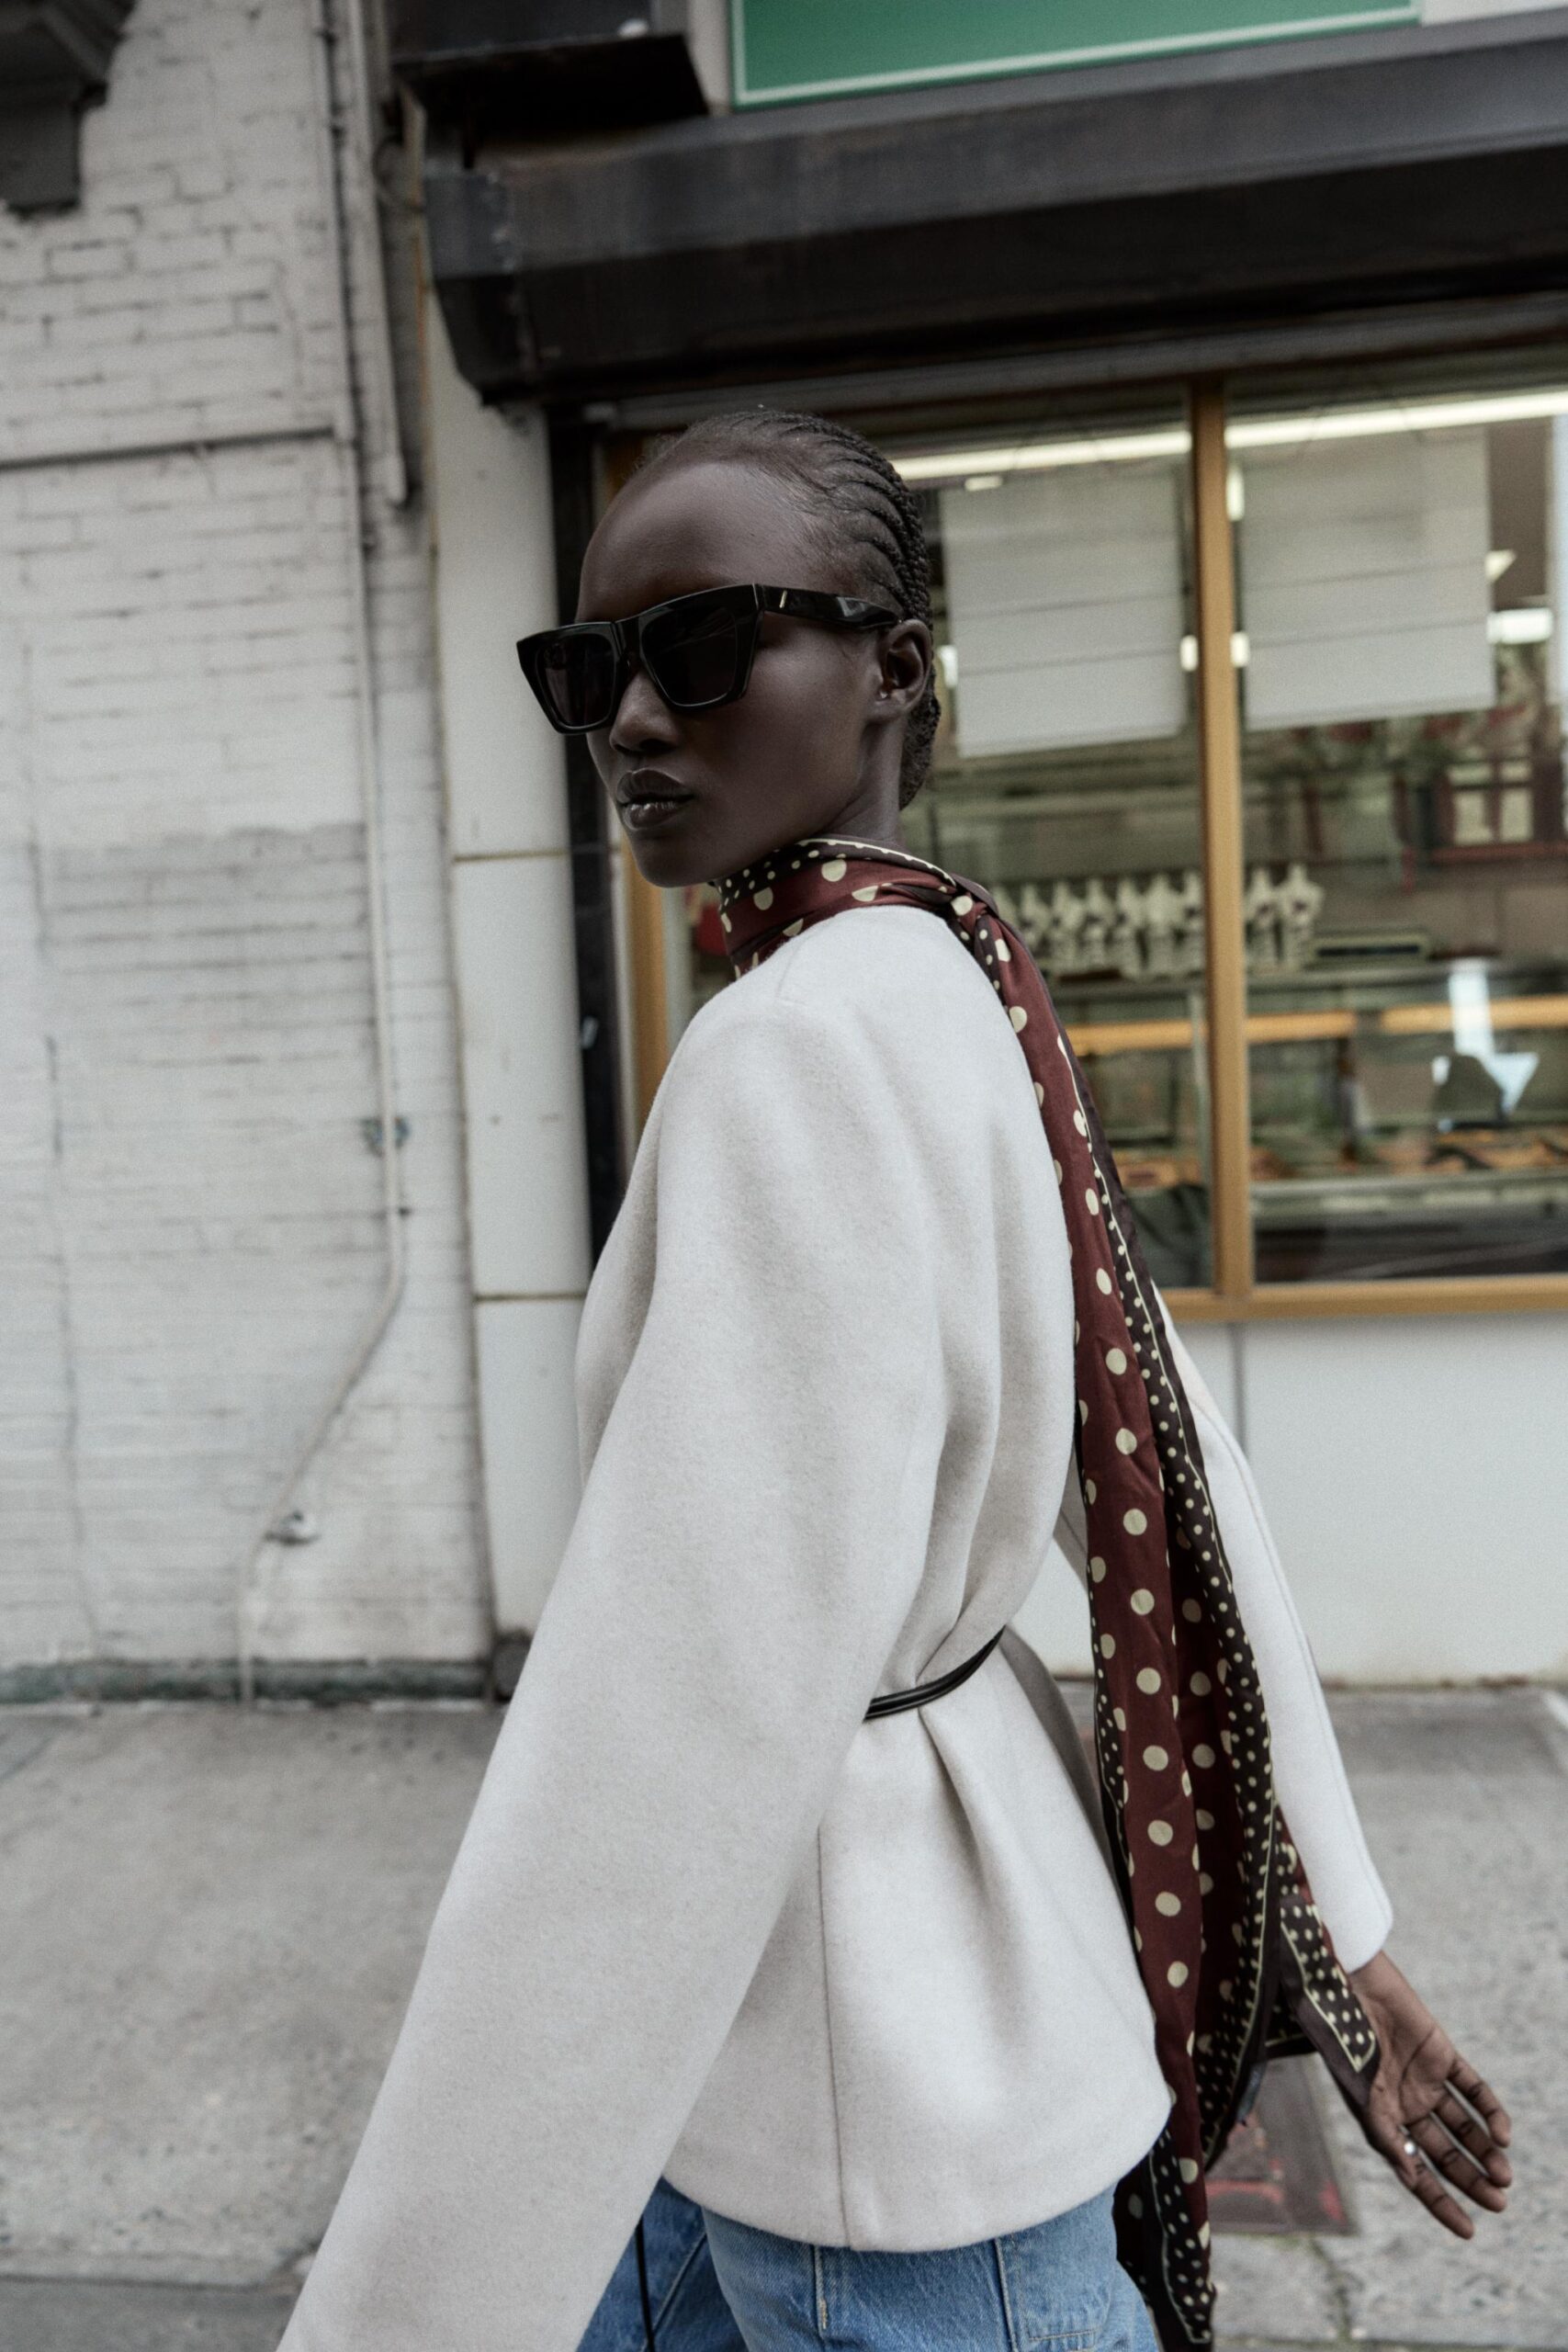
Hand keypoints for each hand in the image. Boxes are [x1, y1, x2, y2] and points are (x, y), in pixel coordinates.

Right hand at [1347, 1949, 1512, 2237]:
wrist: (1348, 1988)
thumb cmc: (1344, 2043)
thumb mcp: (1361, 2098)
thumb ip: (1386, 2138)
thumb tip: (1413, 2180)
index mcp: (1384, 2122)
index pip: (1418, 2173)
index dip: (1441, 2203)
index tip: (1469, 2231)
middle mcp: (1407, 2106)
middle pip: (1447, 2154)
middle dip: (1472, 2180)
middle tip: (1499, 2203)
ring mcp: (1426, 2080)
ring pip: (1464, 2126)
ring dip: (1485, 2151)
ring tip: (1504, 2175)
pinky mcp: (1442, 2054)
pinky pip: (1473, 2088)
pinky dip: (1490, 2111)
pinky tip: (1502, 2133)